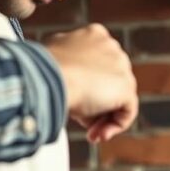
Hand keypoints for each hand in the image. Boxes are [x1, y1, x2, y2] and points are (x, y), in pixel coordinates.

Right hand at [43, 24, 137, 142]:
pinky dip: (114, 126)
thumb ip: (68, 65)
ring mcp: (121, 67)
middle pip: (108, 84)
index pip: (98, 67)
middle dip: (95, 106)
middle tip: (81, 123)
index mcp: (94, 36)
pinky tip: (98, 134)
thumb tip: (69, 78)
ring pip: (117, 99)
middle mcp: (112, 48)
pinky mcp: (126, 86)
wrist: (47, 77)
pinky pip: (127, 112)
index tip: (75, 102)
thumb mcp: (53, 60)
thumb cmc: (43, 70)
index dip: (86, 88)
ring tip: (89, 132)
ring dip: (102, 119)